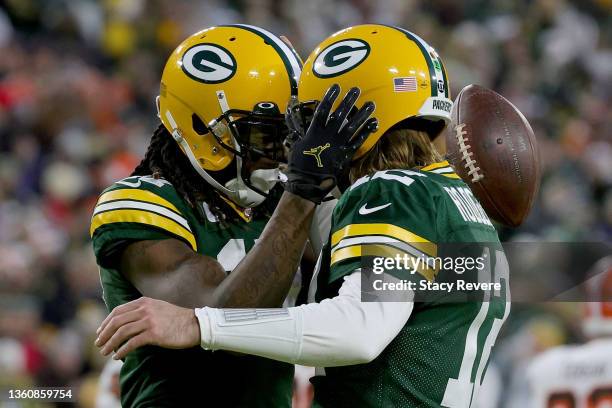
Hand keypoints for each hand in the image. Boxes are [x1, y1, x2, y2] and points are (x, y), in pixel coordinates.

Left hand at [95, 297, 199, 359]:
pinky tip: (118, 356)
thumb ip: (142, 310)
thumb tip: (124, 322)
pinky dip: (122, 350)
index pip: (118, 311)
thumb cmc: (176, 319)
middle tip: (98, 344)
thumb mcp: (157, 308)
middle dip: (104, 334)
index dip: (105, 322)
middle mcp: (145, 309)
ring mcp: (149, 321)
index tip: (100, 332)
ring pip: (122, 332)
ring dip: (110, 343)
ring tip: (105, 352)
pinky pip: (132, 343)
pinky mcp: (154, 334)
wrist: (194, 324)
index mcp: (144, 302)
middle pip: (116, 321)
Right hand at [284, 84, 376, 202]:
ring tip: (371, 104)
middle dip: (348, 101)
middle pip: (341, 114)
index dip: (330, 97)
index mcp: (315, 131)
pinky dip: (366, 132)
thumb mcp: (295, 143)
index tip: (336, 87)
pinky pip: (358, 141)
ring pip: (353, 126)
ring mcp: (338, 144)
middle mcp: (328, 135)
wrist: (309, 181)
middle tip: (357, 89)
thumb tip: (290, 111)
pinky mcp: (346, 153)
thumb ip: (296, 127)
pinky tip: (374, 123)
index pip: (323, 110)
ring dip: (362, 114)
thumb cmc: (299, 163)